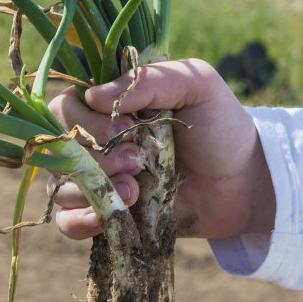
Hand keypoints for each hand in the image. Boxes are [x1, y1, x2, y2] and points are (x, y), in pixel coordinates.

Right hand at [47, 58, 275, 241]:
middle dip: (94, 157)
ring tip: (135, 190)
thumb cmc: (222, 128)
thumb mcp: (197, 85)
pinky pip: (66, 222)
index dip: (85, 121)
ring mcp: (98, 180)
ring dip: (91, 189)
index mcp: (110, 104)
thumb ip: (150, 79)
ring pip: (58, 184)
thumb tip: (93, 95)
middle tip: (137, 161)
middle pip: (58, 147)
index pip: (65, 106)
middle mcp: (95, 141)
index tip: (125, 129)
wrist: (244, 185)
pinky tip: (108, 216)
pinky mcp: (106, 215)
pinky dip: (79, 221)